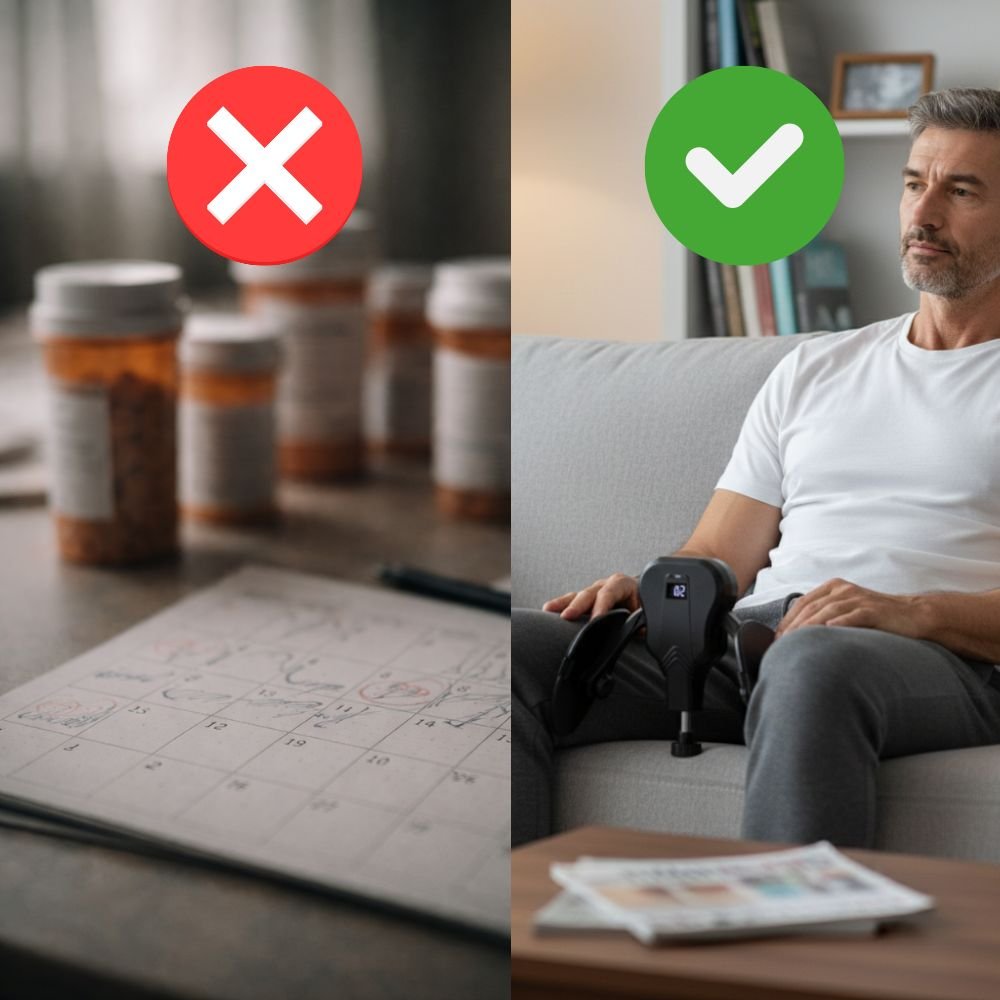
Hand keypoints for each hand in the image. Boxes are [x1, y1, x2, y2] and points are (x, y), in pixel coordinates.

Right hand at [542, 573, 639, 620]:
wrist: (644, 594)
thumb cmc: (644, 602)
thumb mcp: (648, 609)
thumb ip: (645, 621)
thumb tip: (641, 632)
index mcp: (621, 584)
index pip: (609, 593)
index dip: (602, 606)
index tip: (596, 620)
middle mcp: (604, 585)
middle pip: (589, 593)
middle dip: (578, 605)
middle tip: (567, 616)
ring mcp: (593, 592)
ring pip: (576, 596)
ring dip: (563, 603)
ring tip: (549, 609)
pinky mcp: (586, 601)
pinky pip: (572, 602)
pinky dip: (561, 606)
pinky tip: (549, 612)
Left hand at [775, 578, 923, 639]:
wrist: (914, 615)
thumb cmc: (877, 618)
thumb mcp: (847, 611)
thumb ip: (825, 615)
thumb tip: (798, 635)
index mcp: (833, 587)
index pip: (803, 603)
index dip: (787, 620)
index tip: (776, 638)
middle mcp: (843, 589)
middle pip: (811, 607)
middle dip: (793, 626)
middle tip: (781, 644)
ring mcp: (858, 598)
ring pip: (826, 611)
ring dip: (809, 627)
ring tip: (796, 642)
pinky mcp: (873, 610)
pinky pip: (852, 616)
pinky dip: (839, 623)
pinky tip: (828, 631)